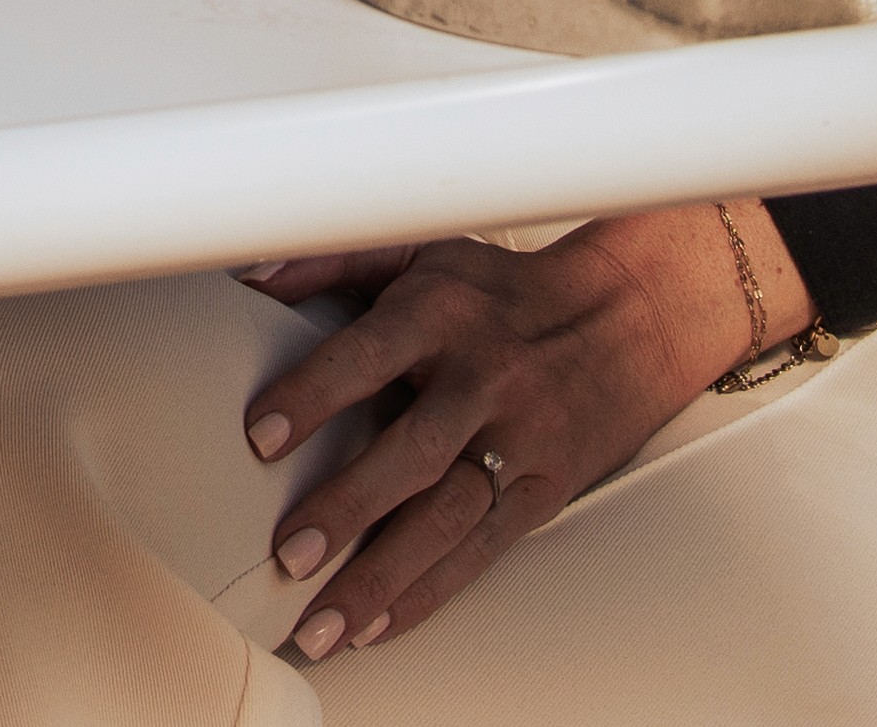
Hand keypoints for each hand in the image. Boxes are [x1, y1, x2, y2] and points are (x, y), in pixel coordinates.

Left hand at [216, 206, 799, 663]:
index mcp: (441, 315)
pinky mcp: (541, 492)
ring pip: (448, 519)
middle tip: (291, 554)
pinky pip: (481, 551)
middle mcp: (482, 380)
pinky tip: (378, 624)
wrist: (626, 319)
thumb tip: (249, 273)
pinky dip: (427, 593)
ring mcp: (517, 443)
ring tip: (322, 623)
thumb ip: (332, 261)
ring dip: (383, 578)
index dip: (315, 394)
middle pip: (415, 453)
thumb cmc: (501, 293)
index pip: (370, 355)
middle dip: (351, 508)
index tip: (259, 437)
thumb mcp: (422, 252)